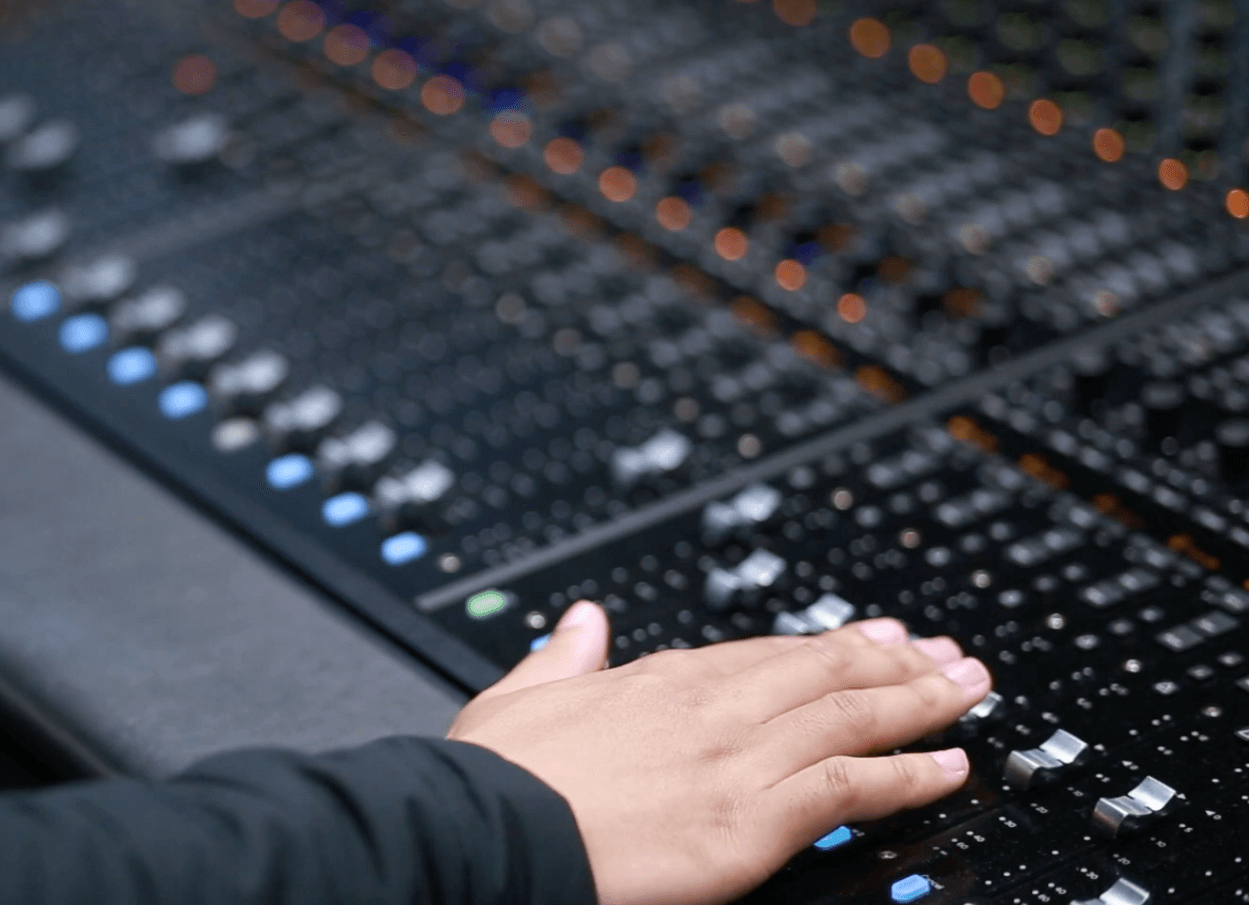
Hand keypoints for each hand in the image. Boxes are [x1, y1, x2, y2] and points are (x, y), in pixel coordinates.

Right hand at [448, 604, 990, 904]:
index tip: (874, 637)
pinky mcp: (751, 820)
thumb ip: (563, 655)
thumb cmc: (495, 780)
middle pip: (825, 672)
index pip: (765, 653)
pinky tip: (946, 769)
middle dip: (896, 661)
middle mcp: (709, 708)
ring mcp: (736, 760)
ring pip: (851, 716)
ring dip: (920, 704)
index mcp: (657, 679)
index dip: (829, 646)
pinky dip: (907, 774)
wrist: (486, 833)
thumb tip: (582, 622)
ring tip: (968, 695)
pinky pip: (850, 787)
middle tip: (949, 656)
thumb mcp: (517, 697)